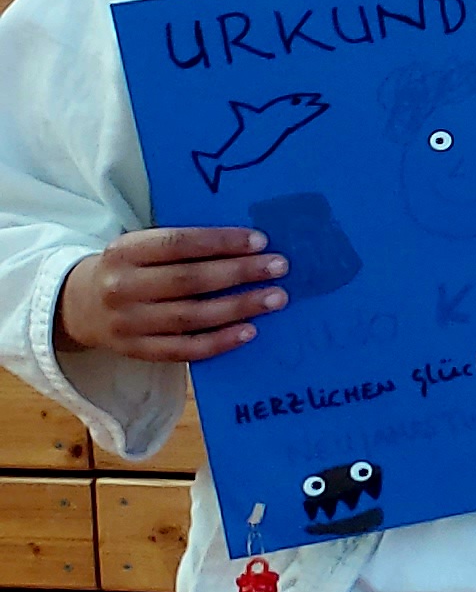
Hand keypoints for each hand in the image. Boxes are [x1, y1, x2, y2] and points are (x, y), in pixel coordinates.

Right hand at [57, 226, 283, 361]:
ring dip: (238, 307)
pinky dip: (219, 342)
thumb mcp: (142, 247)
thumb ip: (183, 246)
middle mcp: (122, 286)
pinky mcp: (136, 350)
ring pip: (190, 316)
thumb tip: (250, 244)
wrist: (79, 305)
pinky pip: (183, 349)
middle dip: (239, 272)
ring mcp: (127, 322)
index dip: (221, 242)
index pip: (178, 243)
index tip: (260, 240)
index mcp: (124, 251)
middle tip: (279, 267)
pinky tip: (250, 331)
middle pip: (188, 280)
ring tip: (275, 298)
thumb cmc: (131, 269)